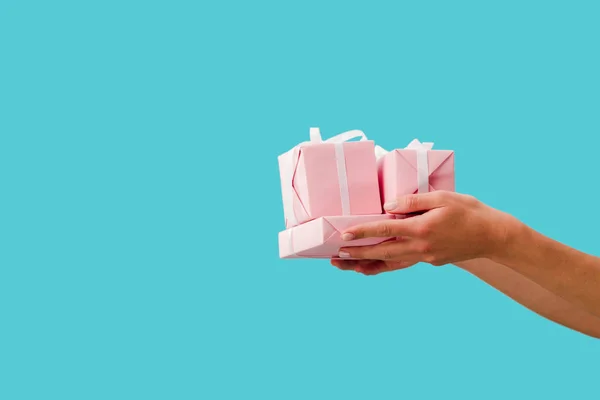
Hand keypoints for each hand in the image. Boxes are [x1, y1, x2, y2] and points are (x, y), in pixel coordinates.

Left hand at [333, 191, 519, 274]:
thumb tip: (387, 205)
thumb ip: (412, 201)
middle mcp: (420, 246)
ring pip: (390, 263)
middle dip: (357, 255)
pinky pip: (402, 264)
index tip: (344, 235)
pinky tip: (373, 267)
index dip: (363, 232)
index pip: (385, 229)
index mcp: (421, 228)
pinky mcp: (430, 261)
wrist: (493, 236)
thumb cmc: (469, 211)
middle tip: (335, 257)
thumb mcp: (442, 197)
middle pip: (382, 252)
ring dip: (367, 265)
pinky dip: (385, 267)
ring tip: (347, 267)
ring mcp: (425, 257)